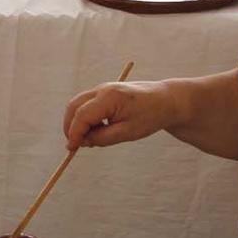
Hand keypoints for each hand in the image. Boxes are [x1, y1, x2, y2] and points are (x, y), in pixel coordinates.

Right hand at [62, 81, 176, 150]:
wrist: (166, 100)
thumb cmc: (150, 116)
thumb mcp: (127, 133)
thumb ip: (102, 138)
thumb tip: (82, 142)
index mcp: (109, 98)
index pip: (82, 116)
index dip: (74, 134)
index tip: (71, 149)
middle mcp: (102, 89)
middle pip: (74, 106)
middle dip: (70, 127)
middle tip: (75, 145)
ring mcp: (103, 88)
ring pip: (78, 104)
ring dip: (78, 122)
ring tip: (92, 138)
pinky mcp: (105, 91)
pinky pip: (87, 104)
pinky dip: (86, 117)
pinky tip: (98, 129)